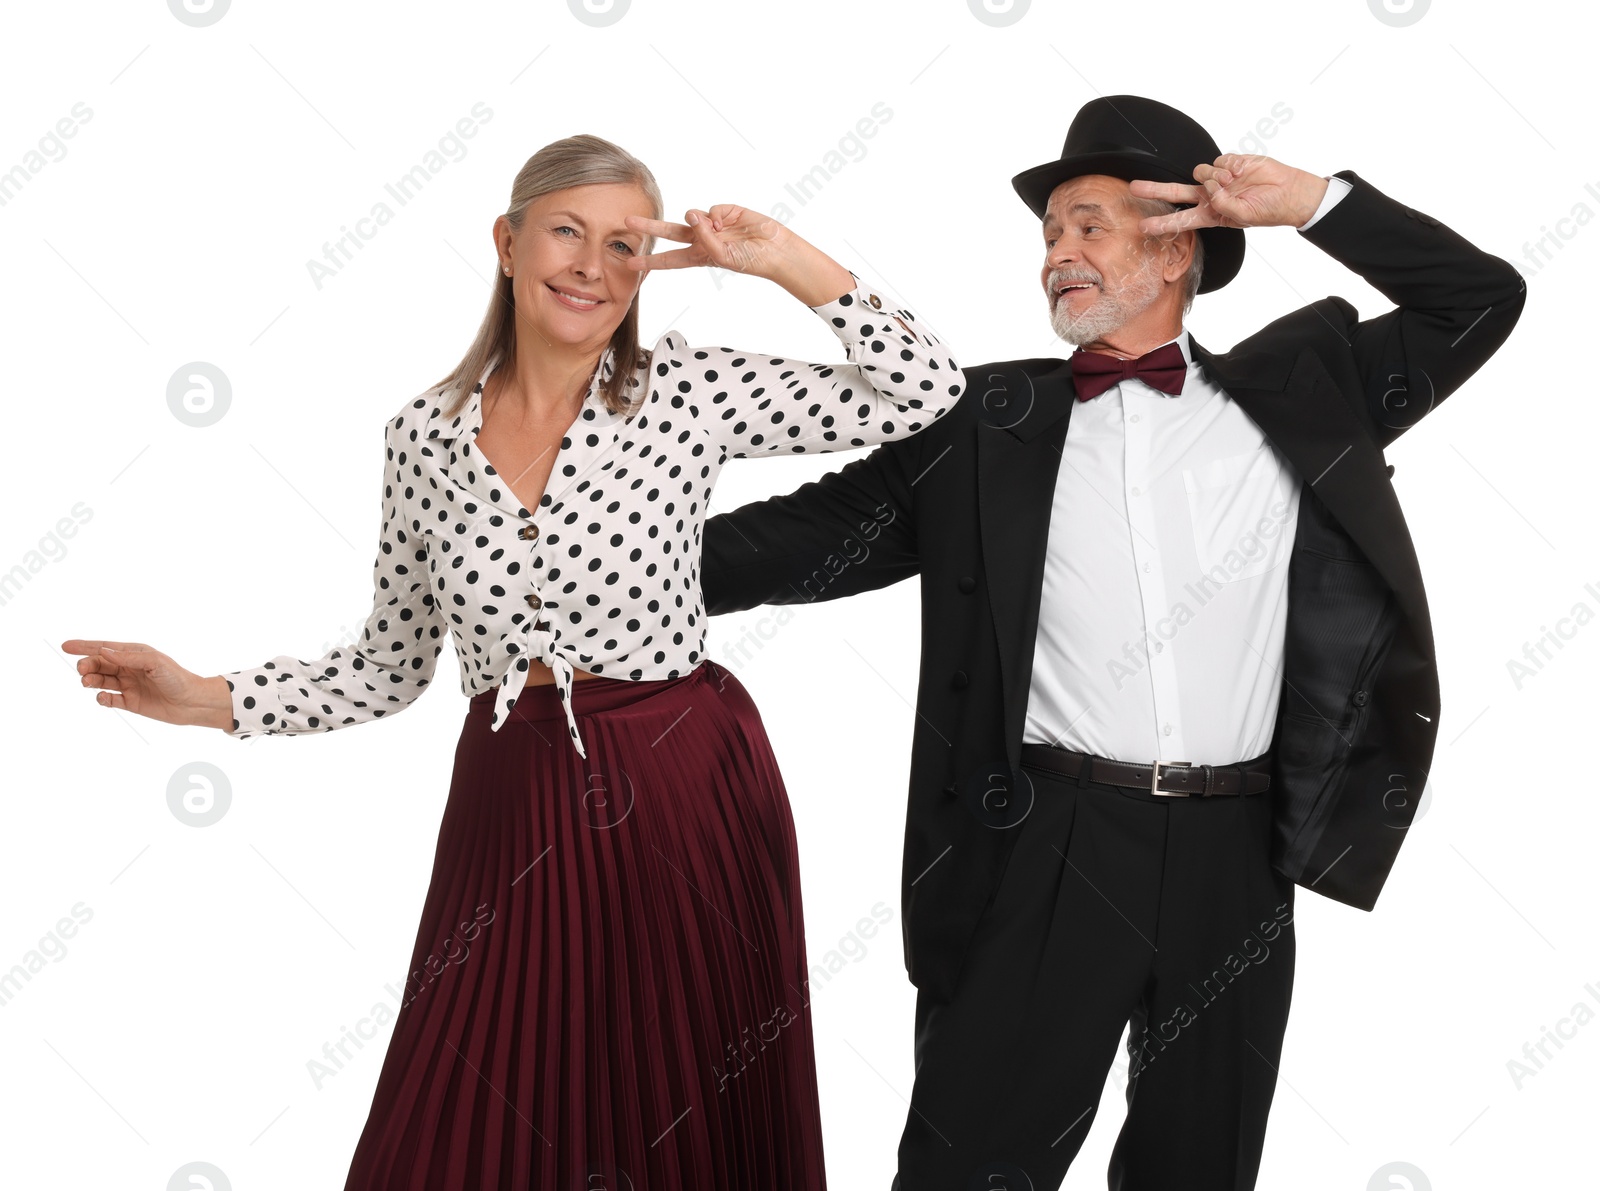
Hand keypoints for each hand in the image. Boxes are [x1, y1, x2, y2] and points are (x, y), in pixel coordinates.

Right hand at [62, 638, 233, 729]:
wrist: (192, 702)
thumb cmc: (177, 678)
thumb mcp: (154, 663)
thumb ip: (128, 657)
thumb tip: (103, 651)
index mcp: (134, 654)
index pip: (104, 648)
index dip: (84, 646)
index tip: (65, 646)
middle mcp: (128, 668)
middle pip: (99, 664)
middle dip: (87, 665)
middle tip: (82, 670)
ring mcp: (128, 685)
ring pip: (101, 681)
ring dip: (91, 680)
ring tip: (87, 682)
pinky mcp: (130, 702)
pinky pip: (109, 699)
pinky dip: (102, 698)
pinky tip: (102, 697)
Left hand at [625, 204, 788, 277]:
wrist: (773, 250)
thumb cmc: (750, 260)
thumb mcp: (721, 256)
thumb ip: (704, 237)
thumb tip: (692, 213)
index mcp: (699, 256)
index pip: (670, 259)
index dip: (650, 261)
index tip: (630, 263)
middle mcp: (702, 239)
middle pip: (670, 232)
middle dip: (650, 227)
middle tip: (627, 221)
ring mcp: (713, 224)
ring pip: (692, 216)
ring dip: (703, 224)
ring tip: (721, 231)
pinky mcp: (725, 211)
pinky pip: (713, 210)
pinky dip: (720, 216)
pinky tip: (731, 223)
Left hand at [1130, 155, 1329, 233]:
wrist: (1289, 192)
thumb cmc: (1267, 210)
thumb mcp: (1241, 216)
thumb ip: (1222, 204)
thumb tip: (1211, 188)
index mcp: (1210, 214)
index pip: (1181, 219)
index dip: (1162, 222)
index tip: (1142, 227)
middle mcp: (1210, 196)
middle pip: (1175, 192)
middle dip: (1154, 189)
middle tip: (1133, 188)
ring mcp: (1219, 178)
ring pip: (1201, 172)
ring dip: (1216, 178)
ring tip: (1236, 182)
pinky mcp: (1230, 162)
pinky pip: (1220, 161)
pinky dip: (1231, 167)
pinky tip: (1243, 172)